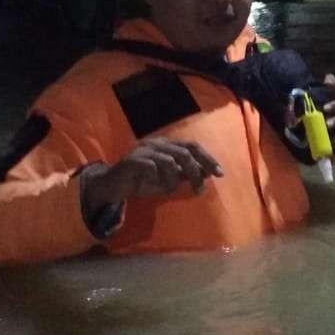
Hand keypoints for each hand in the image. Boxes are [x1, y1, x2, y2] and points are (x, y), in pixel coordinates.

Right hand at [83, 137, 223, 212]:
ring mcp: (144, 150)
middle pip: (184, 152)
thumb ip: (186, 174)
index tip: (220, 173)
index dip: (207, 159)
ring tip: (169, 190)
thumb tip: (207, 173)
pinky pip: (151, 166)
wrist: (114, 186)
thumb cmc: (143, 182)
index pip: (192, 146)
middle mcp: (157, 143)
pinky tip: (154, 185)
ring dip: (173, 179)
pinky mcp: (132, 160)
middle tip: (199, 189)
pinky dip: (157, 178)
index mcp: (167, 145)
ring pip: (169, 160)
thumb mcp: (169, 180)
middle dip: (195, 171)